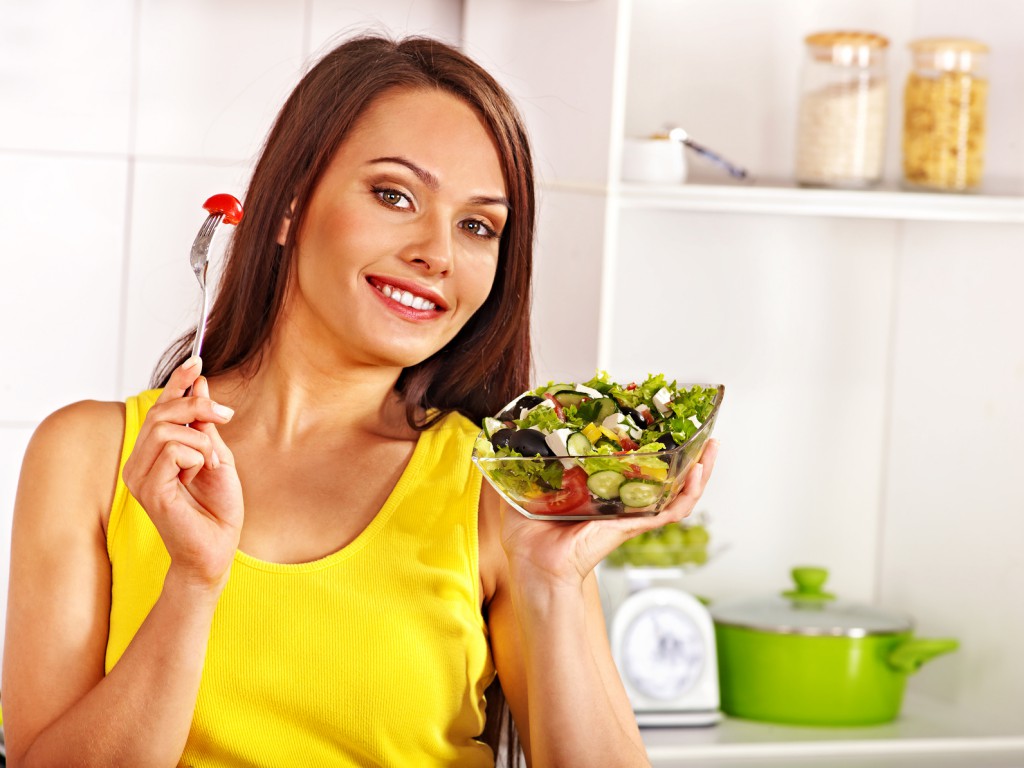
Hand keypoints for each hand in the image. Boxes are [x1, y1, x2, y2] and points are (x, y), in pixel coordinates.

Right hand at [122, 358, 243, 592]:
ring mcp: (138, 476)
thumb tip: (201, 384)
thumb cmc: (217, 509)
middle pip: (161, 412)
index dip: (177, 382)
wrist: (218, 548)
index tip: (197, 360)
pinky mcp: (148, 490)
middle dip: (198, 406)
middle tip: (225, 416)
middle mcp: (138, 463)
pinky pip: (173, 450)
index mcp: (152, 454)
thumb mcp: (217, 456)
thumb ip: (205, 425)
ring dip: (201, 440)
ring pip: (166, 429)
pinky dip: (196, 456)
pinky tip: (200, 473)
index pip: (159, 408)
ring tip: (211, 462)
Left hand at [499, 439, 719, 588]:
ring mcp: (630, 514)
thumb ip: (513, 467)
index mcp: (596, 490)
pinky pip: (669, 510)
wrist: (535, 568)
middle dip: (681, 451)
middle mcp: (619, 501)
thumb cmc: (529, 540)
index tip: (651, 416)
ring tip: (711, 446)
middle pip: (659, 473)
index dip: (643, 441)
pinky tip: (699, 473)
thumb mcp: (519, 491)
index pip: (627, 462)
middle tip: (695, 428)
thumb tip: (499, 439)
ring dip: (698, 468)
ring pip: (675, 490)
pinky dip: (688, 494)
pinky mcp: (633, 526)